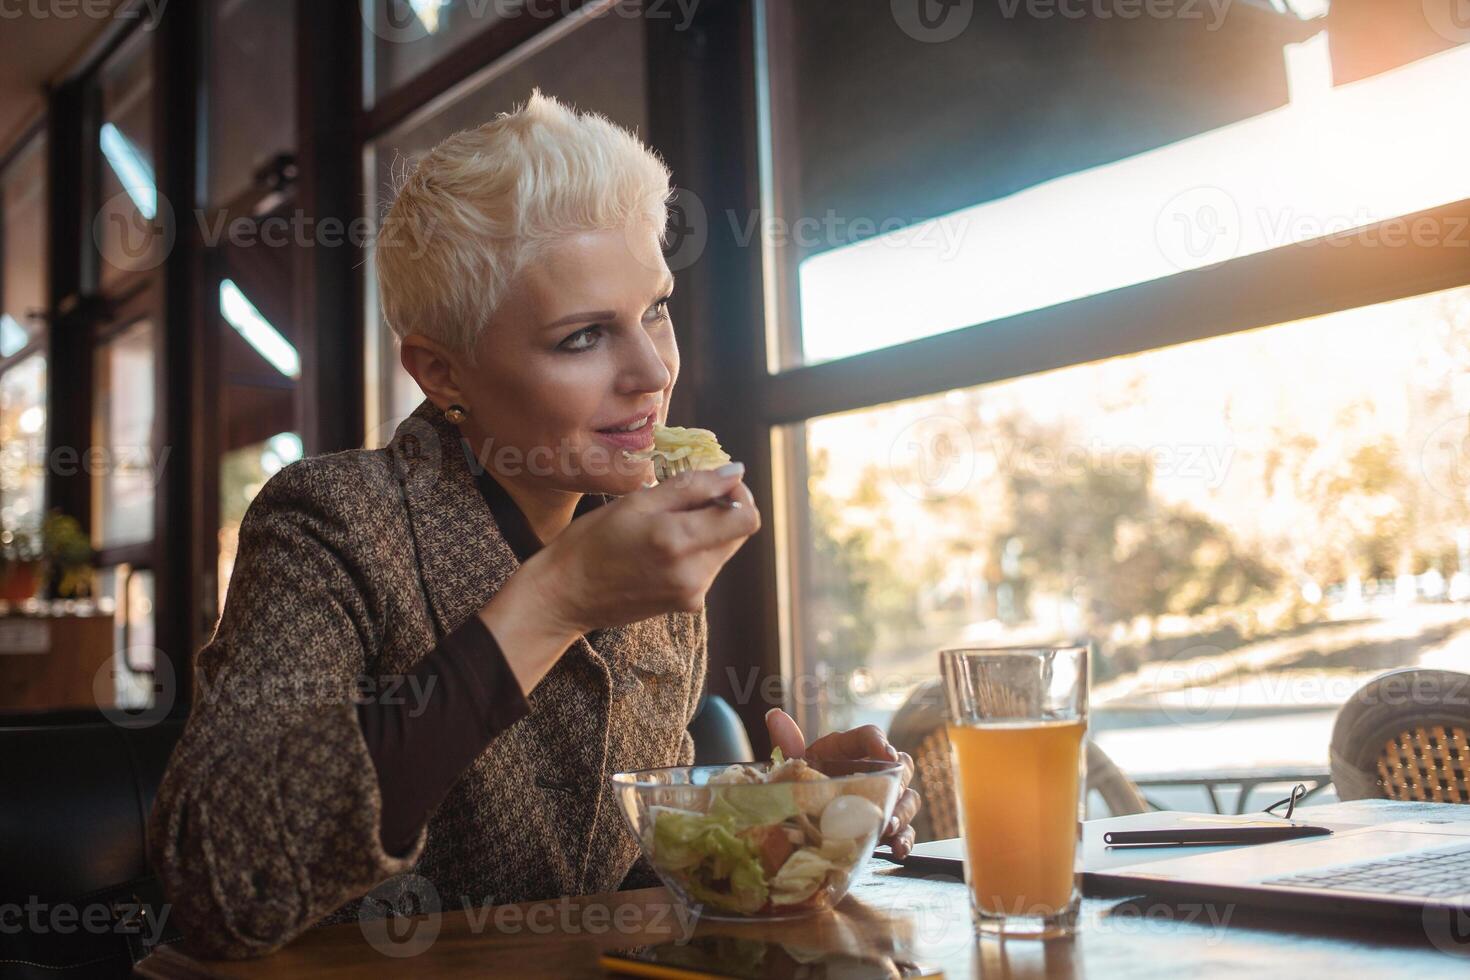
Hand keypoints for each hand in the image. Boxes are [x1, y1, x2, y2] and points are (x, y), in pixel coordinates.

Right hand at [524, 463, 759, 632]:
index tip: (713, 484)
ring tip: (662, 526)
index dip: (738, 495)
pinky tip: (659, 548)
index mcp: (680, 542)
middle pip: (738, 533)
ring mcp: (692, 594)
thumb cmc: (592, 542)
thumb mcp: (636, 502)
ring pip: (723, 549)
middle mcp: (695, 574)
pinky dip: (693, 551)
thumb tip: (737, 472)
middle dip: (720, 510)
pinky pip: (706, 567)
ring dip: (705, 531)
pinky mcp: (687, 605)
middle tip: (679, 501)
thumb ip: (692, 487)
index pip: (748, 518)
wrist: (565, 595)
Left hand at [765, 707, 920, 859]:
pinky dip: (906, 839)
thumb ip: (786, 743)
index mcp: (848, 749)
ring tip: (888, 826)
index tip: (886, 754)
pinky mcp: (885, 825)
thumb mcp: (792, 767)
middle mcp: (872, 770)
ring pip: (908, 798)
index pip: (870, 736)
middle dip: (898, 781)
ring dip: (903, 812)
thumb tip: (774, 716)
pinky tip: (898, 849)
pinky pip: (906, 830)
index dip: (881, 742)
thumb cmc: (799, 785)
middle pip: (901, 766)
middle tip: (890, 796)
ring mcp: (882, 798)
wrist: (797, 818)